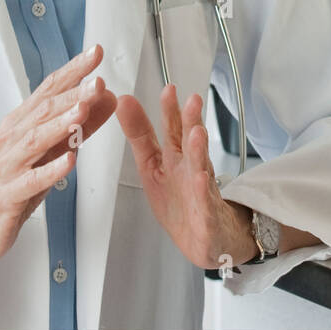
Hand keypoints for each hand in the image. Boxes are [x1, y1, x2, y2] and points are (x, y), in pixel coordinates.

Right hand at [0, 44, 116, 283]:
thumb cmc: (14, 185)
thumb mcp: (50, 151)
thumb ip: (81, 126)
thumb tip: (108, 97)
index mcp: (21, 124)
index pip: (48, 90)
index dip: (72, 71)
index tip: (95, 52)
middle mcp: (11, 139)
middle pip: (43, 111)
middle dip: (72, 94)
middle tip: (98, 80)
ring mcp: (6, 167)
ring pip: (35, 141)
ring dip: (60, 125)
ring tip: (83, 111)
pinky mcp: (6, 195)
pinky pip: (30, 181)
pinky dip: (50, 170)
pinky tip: (69, 161)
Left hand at [115, 84, 257, 270]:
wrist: (206, 240)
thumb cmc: (179, 201)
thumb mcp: (152, 166)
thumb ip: (140, 134)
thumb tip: (123, 100)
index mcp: (175, 158)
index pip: (173, 130)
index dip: (170, 110)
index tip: (168, 89)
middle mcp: (191, 169)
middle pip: (190, 143)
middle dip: (190, 122)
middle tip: (192, 100)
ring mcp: (201, 190)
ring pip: (200, 168)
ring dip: (199, 150)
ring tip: (197, 133)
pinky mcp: (207, 215)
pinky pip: (204, 202)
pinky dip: (202, 191)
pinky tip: (199, 179)